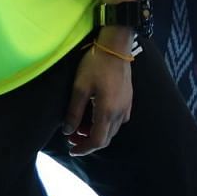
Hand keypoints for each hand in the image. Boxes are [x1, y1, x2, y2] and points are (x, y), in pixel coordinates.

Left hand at [62, 34, 134, 156]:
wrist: (116, 45)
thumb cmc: (96, 64)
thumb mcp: (79, 87)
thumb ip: (74, 111)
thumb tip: (67, 131)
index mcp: (107, 111)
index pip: (97, 141)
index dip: (84, 149)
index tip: (71, 149)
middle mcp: (120, 112)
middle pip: (106, 138)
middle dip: (88, 142)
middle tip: (73, 138)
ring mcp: (126, 105)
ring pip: (113, 130)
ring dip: (97, 133)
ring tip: (81, 127)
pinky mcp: (129, 98)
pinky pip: (119, 120)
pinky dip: (106, 124)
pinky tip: (96, 115)